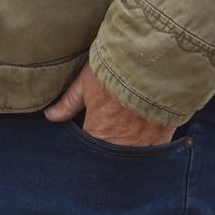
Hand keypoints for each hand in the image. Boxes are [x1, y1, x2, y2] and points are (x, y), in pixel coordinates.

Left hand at [43, 63, 175, 146]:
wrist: (154, 61)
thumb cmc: (115, 69)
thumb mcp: (86, 81)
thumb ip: (69, 102)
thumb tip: (50, 116)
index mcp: (99, 131)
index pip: (89, 147)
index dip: (91, 136)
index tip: (93, 126)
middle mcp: (121, 143)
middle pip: (112, 151)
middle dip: (110, 142)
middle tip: (112, 124)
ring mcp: (144, 141)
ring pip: (133, 152)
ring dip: (129, 143)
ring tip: (129, 126)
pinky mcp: (164, 135)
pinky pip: (156, 148)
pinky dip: (151, 142)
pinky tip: (148, 129)